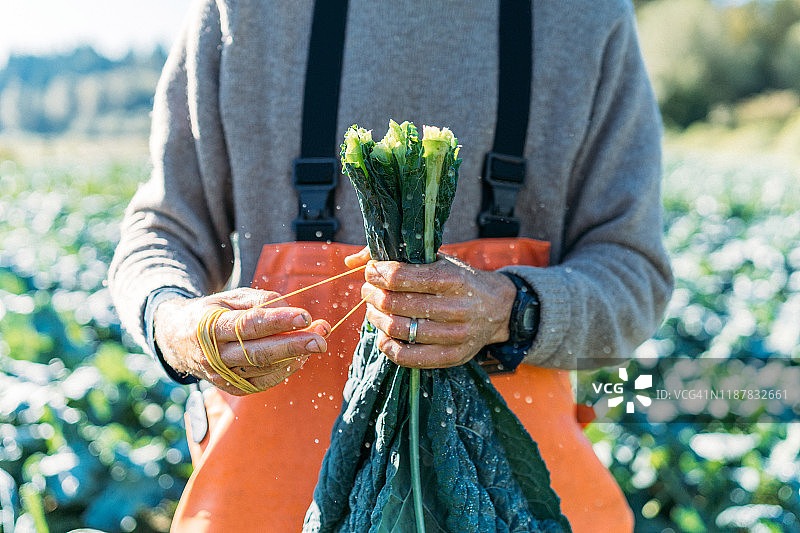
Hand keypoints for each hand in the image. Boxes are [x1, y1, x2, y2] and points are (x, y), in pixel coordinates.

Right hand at [154, 288, 329, 394]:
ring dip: (295, 357)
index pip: (248, 326)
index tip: (305, 317)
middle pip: (259, 353)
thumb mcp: (229, 297)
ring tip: (318, 341)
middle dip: (294, 345)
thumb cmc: (211, 312)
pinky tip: (301, 356)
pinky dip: (285, 370)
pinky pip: (263, 382)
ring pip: (264, 369)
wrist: (178, 339)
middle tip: (322, 338)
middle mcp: (213, 356)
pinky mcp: (232, 387)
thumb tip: (289, 309)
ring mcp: (221, 376)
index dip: (278, 322)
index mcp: (209, 327)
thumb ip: (259, 300)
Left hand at [346, 248, 515, 367]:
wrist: (499, 308)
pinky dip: (387, 345)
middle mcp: (456, 307)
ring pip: (398, 330)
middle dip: (373, 295)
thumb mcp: (437, 260)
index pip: (400, 277)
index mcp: (452, 279)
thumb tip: (351, 262)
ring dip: (376, 318)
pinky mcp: (452, 356)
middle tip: (369, 291)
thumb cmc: (460, 280)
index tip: (372, 272)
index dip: (377, 274)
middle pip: (395, 304)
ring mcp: (455, 335)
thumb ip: (396, 256)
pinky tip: (384, 334)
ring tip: (375, 310)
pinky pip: (407, 357)